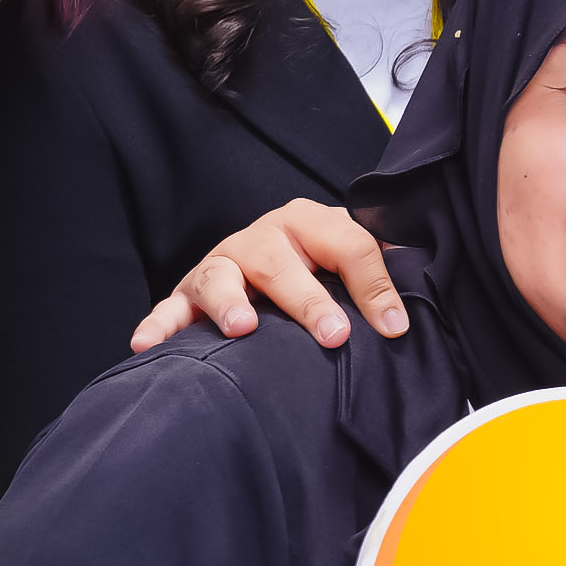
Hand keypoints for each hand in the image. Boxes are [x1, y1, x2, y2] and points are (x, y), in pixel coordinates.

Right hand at [130, 197, 405, 351]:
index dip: (375, 286)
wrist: (273, 259)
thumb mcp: (353, 260)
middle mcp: (262, 238)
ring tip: (242, 328)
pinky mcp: (188, 293)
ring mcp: (222, 263)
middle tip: (331, 334)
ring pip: (220, 276)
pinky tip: (146, 344)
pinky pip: (169, 308)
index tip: (394, 327)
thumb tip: (419, 305)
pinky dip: (158, 325)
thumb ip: (383, 272)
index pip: (348, 244)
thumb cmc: (321, 266)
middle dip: (306, 298)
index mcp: (310, 221)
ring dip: (229, 302)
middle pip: (281, 261)